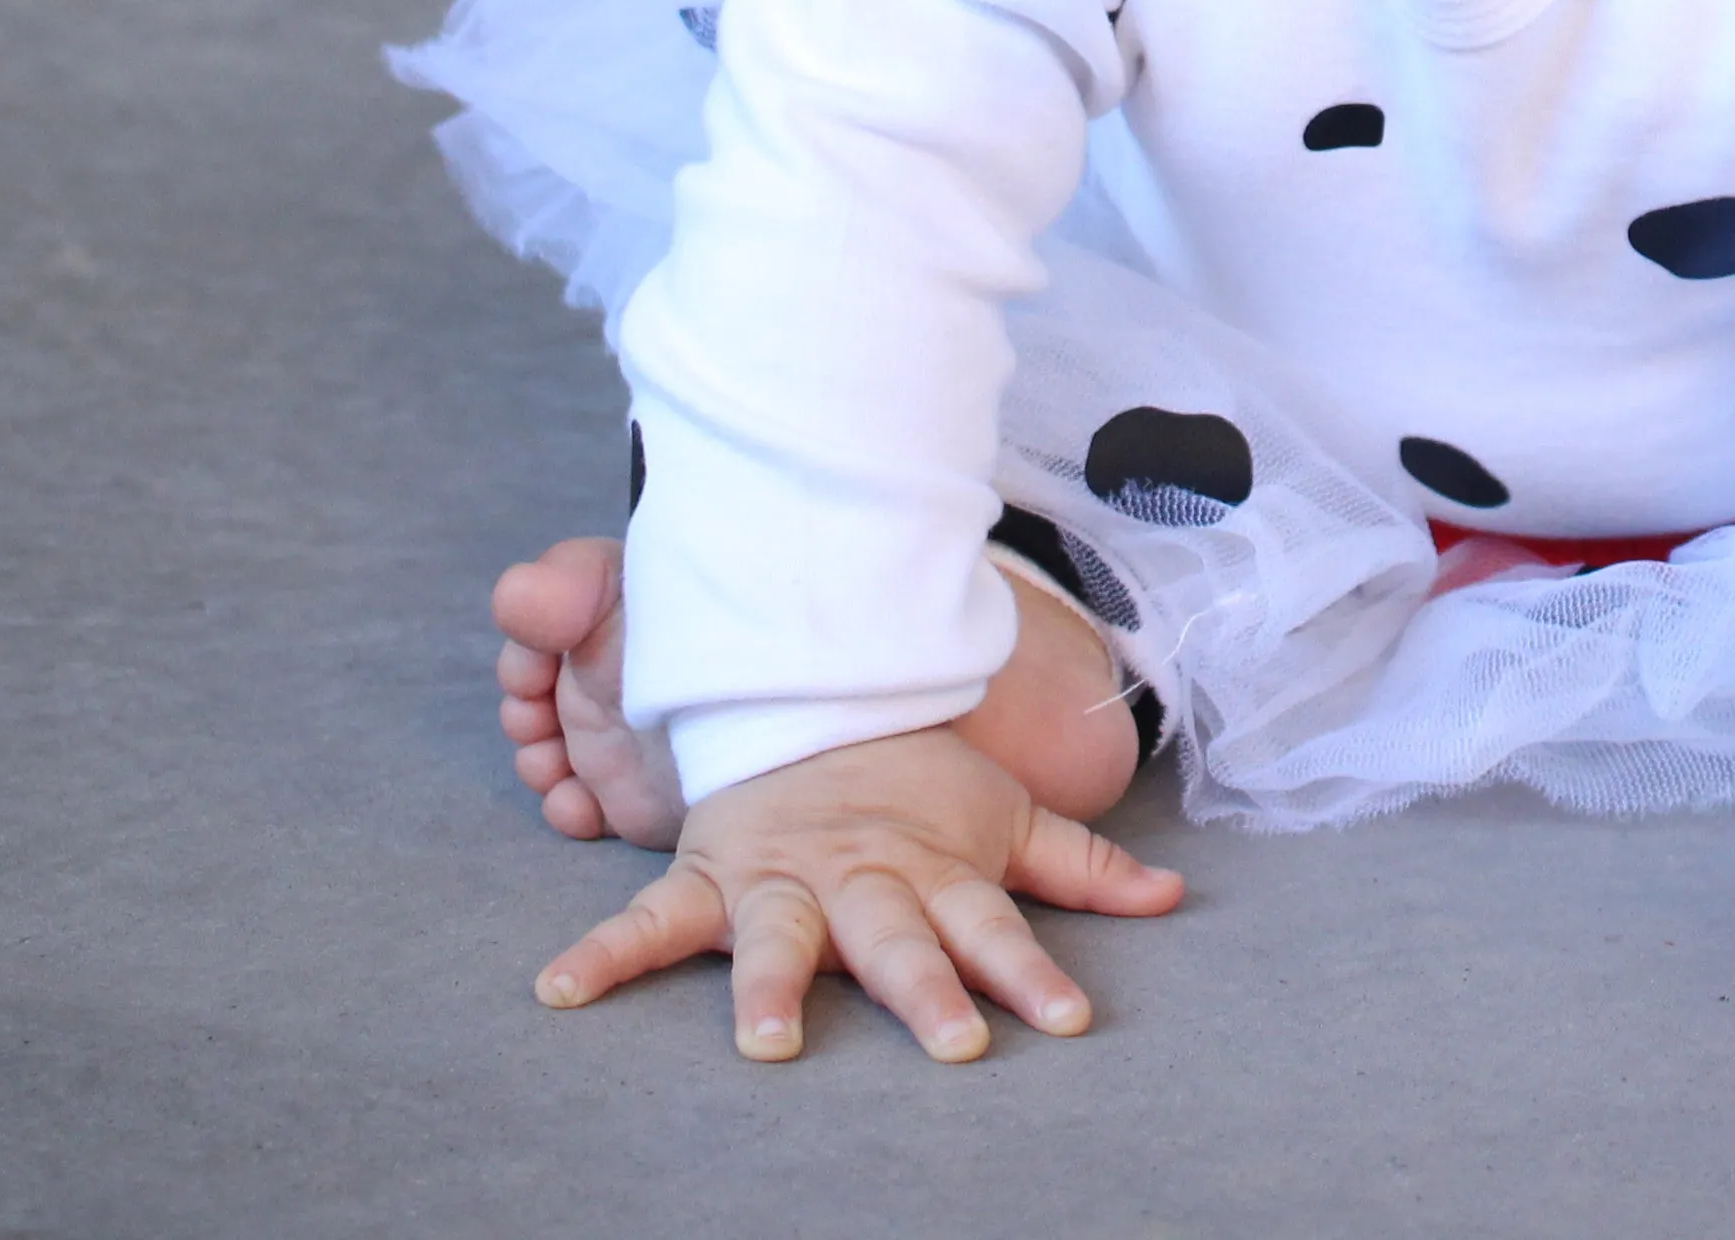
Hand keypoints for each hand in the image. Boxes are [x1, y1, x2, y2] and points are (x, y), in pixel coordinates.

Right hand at [529, 720, 1184, 1060]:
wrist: (817, 692)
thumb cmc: (919, 774)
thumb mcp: (1005, 813)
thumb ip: (1083, 864)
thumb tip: (1173, 897)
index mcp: (933, 870)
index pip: (994, 927)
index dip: (1031, 972)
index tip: (1068, 1019)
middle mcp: (861, 880)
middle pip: (896, 941)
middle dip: (923, 989)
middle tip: (951, 1041)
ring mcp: (784, 878)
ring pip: (780, 937)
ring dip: (775, 986)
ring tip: (767, 1043)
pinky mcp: (714, 873)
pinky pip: (651, 919)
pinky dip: (605, 953)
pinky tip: (561, 991)